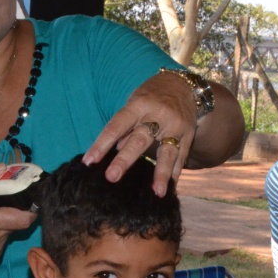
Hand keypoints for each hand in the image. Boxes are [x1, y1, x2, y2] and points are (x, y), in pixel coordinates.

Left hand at [83, 71, 197, 196]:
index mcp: (138, 105)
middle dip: (125, 159)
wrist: (183, 85)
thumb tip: (115, 151)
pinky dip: (174, 173)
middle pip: (139, 140)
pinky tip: (169, 189)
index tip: (89, 161)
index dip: (101, 144)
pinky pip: (181, 157)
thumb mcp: (134, 103)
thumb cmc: (150, 96)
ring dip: (161, 173)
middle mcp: (157, 115)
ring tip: (157, 192)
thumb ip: (125, 127)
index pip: (116, 126)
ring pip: (167, 152)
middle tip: (112, 177)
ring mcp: (175, 126)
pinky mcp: (188, 135)